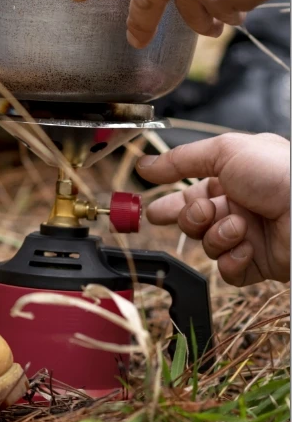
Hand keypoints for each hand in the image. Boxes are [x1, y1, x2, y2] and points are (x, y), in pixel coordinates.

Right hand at [137, 133, 289, 285]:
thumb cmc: (277, 172)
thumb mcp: (224, 151)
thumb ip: (180, 160)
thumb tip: (145, 165)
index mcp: (231, 178)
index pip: (189, 193)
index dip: (169, 202)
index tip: (151, 211)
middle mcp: (237, 207)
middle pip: (192, 221)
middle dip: (190, 218)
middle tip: (201, 214)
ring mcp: (246, 236)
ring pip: (207, 244)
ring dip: (217, 235)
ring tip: (238, 225)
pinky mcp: (256, 263)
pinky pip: (227, 270)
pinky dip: (232, 260)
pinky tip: (246, 246)